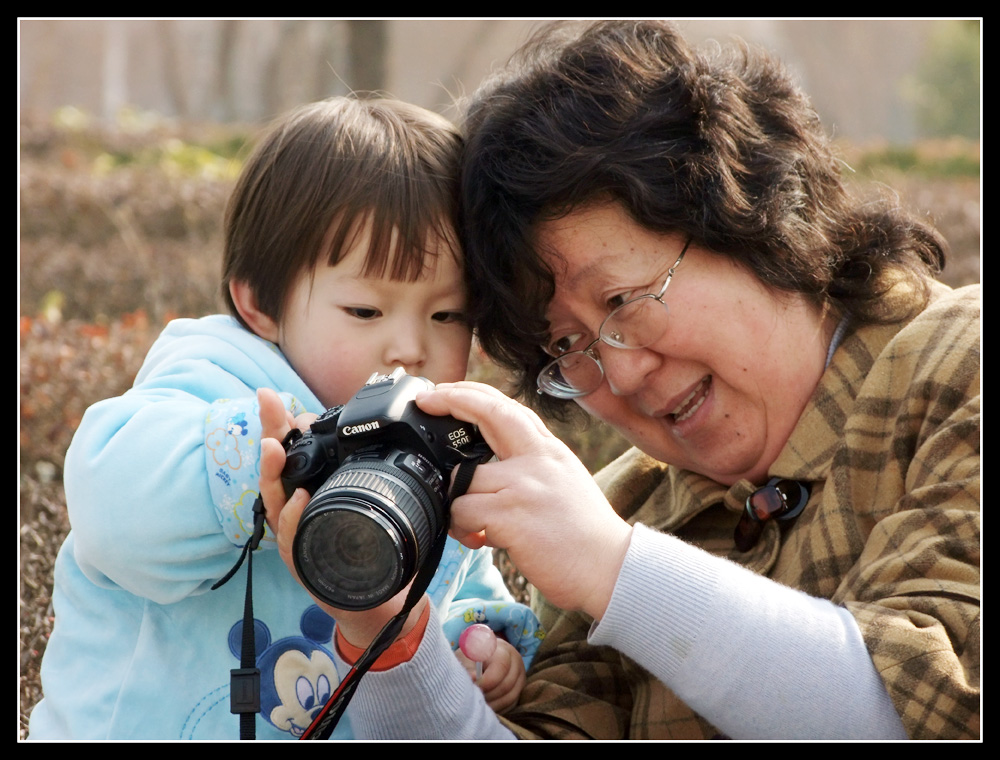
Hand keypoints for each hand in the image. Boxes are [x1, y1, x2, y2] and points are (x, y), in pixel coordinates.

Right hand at [256, 388, 426, 648]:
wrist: (374, 600)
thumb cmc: (364, 549)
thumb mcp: (362, 502)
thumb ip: (355, 470)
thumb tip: (354, 434)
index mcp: (306, 492)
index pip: (287, 452)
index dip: (275, 425)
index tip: (267, 395)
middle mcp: (294, 512)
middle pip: (274, 471)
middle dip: (268, 437)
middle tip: (266, 407)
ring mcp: (295, 537)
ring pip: (276, 502)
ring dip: (272, 472)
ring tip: (273, 446)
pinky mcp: (304, 563)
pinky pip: (293, 539)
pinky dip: (294, 518)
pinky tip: (298, 498)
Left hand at [416, 382, 632, 619]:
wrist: (612, 568)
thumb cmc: (585, 536)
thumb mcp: (563, 483)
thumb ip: (530, 468)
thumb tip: (486, 471)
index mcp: (550, 451)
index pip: (508, 408)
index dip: (474, 394)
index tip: (447, 389)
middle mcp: (537, 460)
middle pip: (487, 414)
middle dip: (450, 399)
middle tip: (427, 401)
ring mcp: (522, 485)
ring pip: (463, 478)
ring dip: (457, 503)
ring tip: (471, 525)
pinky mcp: (510, 515)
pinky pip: (462, 511)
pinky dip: (462, 528)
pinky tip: (478, 540)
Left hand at [456, 626, 525, 713]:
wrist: (479, 660)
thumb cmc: (470, 659)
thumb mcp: (465, 659)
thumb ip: (468, 668)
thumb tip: (472, 680)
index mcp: (502, 649)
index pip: (502, 666)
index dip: (487, 681)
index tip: (474, 687)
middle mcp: (516, 661)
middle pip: (507, 685)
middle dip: (488, 695)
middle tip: (474, 698)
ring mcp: (520, 676)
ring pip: (510, 697)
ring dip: (493, 704)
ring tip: (479, 703)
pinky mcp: (520, 689)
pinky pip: (512, 704)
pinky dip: (498, 708)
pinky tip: (486, 705)